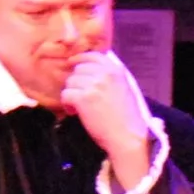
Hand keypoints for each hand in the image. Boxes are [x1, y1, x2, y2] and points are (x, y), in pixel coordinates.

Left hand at [61, 50, 153, 180]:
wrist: (127, 137)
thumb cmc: (127, 118)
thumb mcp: (124, 89)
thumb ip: (109, 77)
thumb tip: (89, 70)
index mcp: (117, 71)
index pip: (93, 56)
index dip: (80, 59)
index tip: (72, 64)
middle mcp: (105, 74)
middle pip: (79, 69)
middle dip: (76, 82)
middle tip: (80, 96)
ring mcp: (94, 85)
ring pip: (70, 82)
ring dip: (71, 94)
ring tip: (78, 107)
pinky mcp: (84, 98)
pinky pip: (66, 94)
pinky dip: (67, 104)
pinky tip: (74, 112)